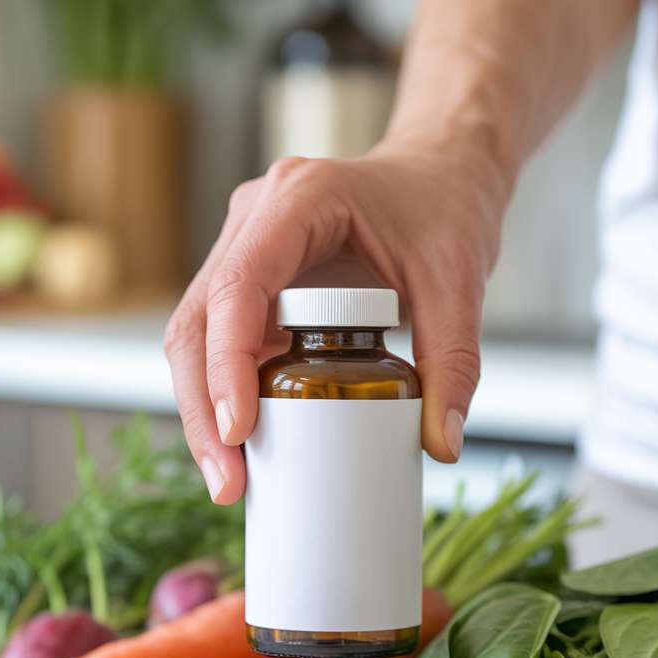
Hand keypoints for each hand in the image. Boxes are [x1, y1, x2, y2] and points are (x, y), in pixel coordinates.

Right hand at [163, 147, 507, 503]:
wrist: (437, 174)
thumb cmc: (443, 207)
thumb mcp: (459, 282)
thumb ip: (455, 362)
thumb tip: (440, 446)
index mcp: (299, 199)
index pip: (240, 286)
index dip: (228, 363)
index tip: (238, 432)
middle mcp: (256, 220)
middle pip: (198, 322)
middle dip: (203, 409)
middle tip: (228, 483)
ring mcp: (245, 249)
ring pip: (197, 337)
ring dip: (204, 410)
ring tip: (230, 479)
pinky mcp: (252, 282)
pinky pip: (222, 342)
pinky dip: (225, 395)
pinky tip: (243, 447)